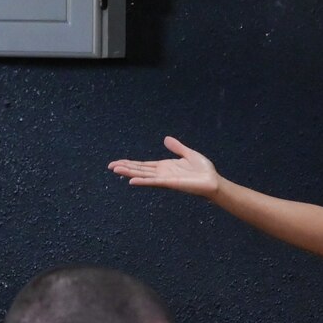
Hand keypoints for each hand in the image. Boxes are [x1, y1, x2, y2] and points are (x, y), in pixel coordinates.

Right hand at [107, 136, 221, 197]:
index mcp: (165, 167)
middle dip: (125, 167)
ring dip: (129, 172)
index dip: (131, 163)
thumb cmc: (203, 170)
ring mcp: (165, 179)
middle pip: (140, 169)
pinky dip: (143, 181)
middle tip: (110, 166)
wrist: (212, 181)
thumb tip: (165, 139)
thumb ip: (177, 147)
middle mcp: (162, 173)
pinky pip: (153, 182)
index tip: (118, 162)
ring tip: (115, 170)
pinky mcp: (170, 183)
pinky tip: (131, 180)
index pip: (144, 165)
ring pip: (143, 175)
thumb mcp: (188, 154)